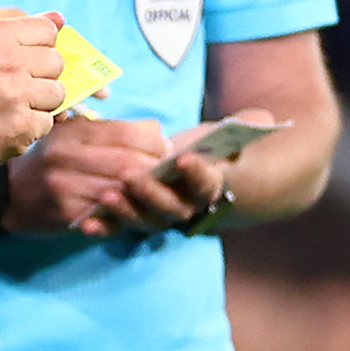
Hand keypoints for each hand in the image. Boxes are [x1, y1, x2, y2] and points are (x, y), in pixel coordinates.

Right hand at [0, 14, 64, 170]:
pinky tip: (7, 124)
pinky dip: (29, 127)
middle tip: (17, 86)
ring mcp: (17, 95)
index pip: (47, 31)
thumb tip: (60, 19)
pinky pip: (47, 122)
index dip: (40, 46)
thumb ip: (19, 31)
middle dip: (42, 75)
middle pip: (56, 62)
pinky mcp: (22, 125)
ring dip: (38, 103)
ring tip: (11, 107)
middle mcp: (8, 61)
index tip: (29, 57)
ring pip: (57, 94)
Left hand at [71, 118, 240, 237]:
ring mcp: (157, 216)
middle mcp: (184, 208)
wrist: (190, 172)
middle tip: (133, 176)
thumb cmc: (206, 150)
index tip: (185, 158)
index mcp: (207, 187)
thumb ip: (242, 130)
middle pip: (171, 208)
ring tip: (106, 196)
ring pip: (143, 220)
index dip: (197, 173)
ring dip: (125, 211)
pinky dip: (103, 229)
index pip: (205, 184)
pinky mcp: (132, 219)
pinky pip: (117, 229)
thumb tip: (263, 121)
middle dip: (152, 193)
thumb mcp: (225, 136)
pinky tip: (86, 223)